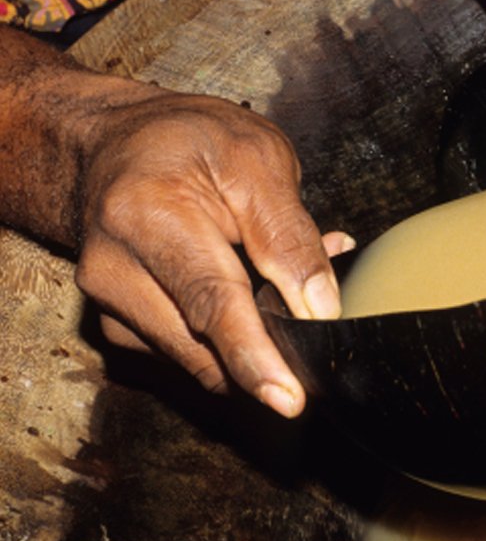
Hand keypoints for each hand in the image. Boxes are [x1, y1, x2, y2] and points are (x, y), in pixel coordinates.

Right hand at [74, 91, 343, 416]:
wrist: (112, 144)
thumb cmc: (187, 141)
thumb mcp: (256, 159)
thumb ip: (289, 236)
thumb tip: (320, 308)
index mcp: (147, 214)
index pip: (209, 302)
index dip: (254, 356)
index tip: (288, 399)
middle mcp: (113, 268)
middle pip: (202, 344)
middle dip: (266, 349)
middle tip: (312, 312)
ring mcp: (109, 303)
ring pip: (199, 356)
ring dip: (251, 334)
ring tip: (275, 273)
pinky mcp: (118, 325)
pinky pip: (189, 350)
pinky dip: (228, 332)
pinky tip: (247, 288)